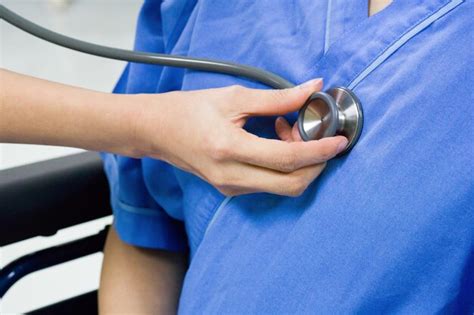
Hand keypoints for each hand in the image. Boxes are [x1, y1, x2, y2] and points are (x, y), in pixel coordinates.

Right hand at [132, 79, 347, 196]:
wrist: (157, 131)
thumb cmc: (189, 110)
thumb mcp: (234, 97)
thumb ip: (277, 98)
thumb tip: (312, 88)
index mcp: (229, 149)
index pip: (287, 159)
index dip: (319, 151)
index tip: (339, 140)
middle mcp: (231, 176)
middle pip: (292, 184)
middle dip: (316, 163)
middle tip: (316, 134)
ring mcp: (230, 188)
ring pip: (283, 187)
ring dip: (299, 163)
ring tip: (289, 130)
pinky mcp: (230, 190)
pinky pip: (269, 185)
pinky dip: (283, 167)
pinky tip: (275, 140)